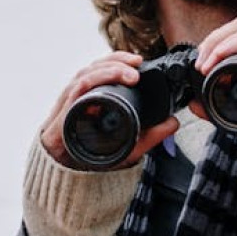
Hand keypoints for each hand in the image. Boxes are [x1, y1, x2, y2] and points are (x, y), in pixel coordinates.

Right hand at [40, 51, 178, 169]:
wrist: (67, 175)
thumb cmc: (93, 155)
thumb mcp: (128, 144)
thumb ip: (150, 135)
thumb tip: (173, 123)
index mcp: (92, 97)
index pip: (103, 69)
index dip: (119, 60)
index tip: (139, 60)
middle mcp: (80, 96)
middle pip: (95, 66)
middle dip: (117, 60)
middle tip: (137, 63)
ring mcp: (69, 103)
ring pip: (86, 74)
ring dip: (108, 68)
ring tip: (129, 72)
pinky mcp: (63, 113)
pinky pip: (75, 90)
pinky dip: (90, 82)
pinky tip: (103, 79)